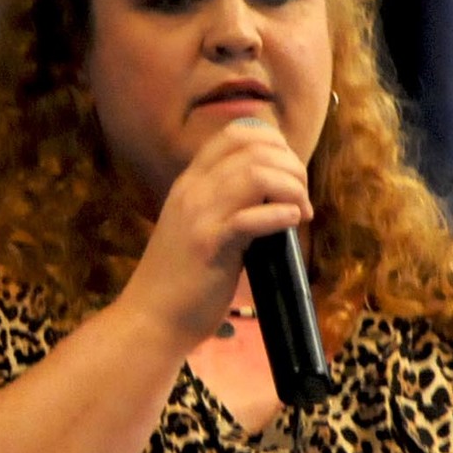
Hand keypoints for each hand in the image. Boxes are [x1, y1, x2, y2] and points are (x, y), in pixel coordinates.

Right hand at [118, 118, 311, 348]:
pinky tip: (292, 222)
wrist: (150, 318)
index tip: (289, 171)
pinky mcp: (208, 246)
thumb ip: (224, 205)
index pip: (235, 134)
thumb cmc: (180, 279)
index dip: (274, 143)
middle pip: (254, 150)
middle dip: (292, 167)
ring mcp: (198, 216)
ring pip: (256, 174)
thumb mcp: (198, 227)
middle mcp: (192, 191)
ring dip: (292, 188)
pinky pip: (251, 218)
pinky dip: (280, 215)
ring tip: (301, 212)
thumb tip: (271, 195)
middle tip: (302, 198)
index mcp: (190, 183)